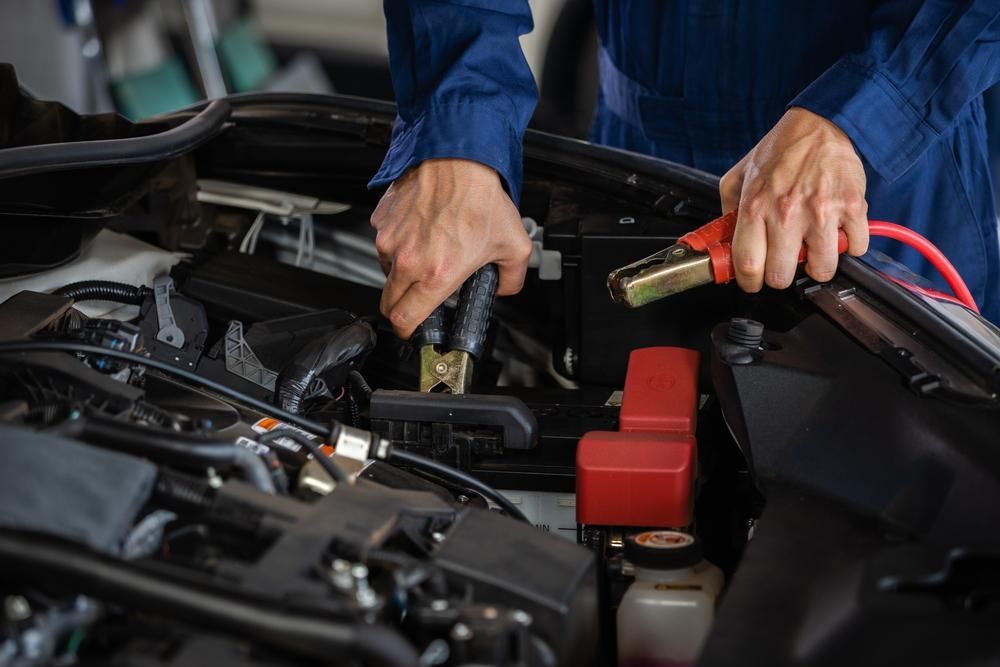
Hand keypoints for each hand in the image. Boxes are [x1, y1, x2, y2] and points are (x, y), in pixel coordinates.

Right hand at [370, 158, 531, 338]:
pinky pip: (385, 243)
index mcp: (437, 274)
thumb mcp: (514, 245)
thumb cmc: (480, 196)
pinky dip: (399, 243)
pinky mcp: (382, 221)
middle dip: (401, 307)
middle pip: (388, 303)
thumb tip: (505, 288)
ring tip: (428, 252)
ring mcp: (391, 240)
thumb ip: (511, 279)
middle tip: (418, 299)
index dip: (407, 331)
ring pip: (387, 271)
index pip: (405, 319)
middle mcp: (408, 260)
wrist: (457, 157)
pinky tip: (421, 230)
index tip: (413, 329)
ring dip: (402, 272)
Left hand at [719, 107, 868, 291]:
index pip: (747, 266)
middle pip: (781, 276)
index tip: (753, 281)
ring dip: (818, 265)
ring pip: (822, 269)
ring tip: (813, 249)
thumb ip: (728, 211)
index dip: (749, 282)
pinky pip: (856, 248)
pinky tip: (837, 233)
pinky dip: (849, 246)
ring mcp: (821, 213)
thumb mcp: (738, 176)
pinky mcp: (852, 208)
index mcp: (755, 207)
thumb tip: (722, 240)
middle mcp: (786, 213)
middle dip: (781, 276)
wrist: (820, 124)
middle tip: (784, 264)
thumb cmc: (780, 150)